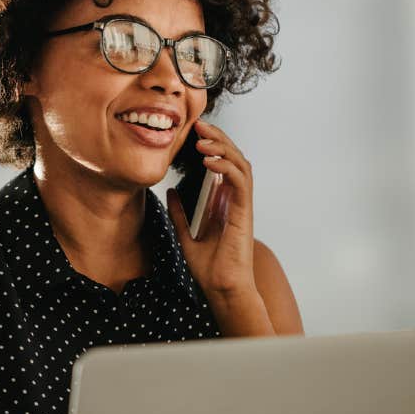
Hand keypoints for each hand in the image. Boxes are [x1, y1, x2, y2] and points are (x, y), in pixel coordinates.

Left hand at [165, 119, 257, 300]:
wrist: (221, 289)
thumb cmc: (209, 268)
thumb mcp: (185, 235)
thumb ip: (179, 213)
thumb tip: (170, 192)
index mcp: (224, 202)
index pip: (222, 164)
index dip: (211, 144)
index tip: (193, 132)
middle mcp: (235, 200)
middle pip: (234, 158)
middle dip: (218, 138)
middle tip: (199, 125)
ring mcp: (242, 205)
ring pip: (241, 164)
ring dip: (223, 148)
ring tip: (203, 139)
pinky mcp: (245, 212)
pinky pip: (240, 182)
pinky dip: (226, 167)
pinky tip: (209, 161)